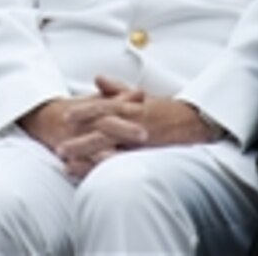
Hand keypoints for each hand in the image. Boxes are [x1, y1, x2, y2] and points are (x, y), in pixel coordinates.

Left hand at [55, 77, 219, 177]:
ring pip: (112, 149)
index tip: (65, 115)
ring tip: (68, 164)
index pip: (104, 107)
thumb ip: (117, 90)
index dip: (84, 111)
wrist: (198, 123)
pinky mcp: (150, 155)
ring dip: (89, 157)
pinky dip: (108, 170)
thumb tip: (98, 78)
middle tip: (59, 147)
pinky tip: (94, 178)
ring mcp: (142, 141)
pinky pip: (126, 165)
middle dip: (81, 140)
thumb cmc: (167, 111)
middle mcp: (134, 122)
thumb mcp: (142, 97)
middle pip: (103, 130)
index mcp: (131, 107)